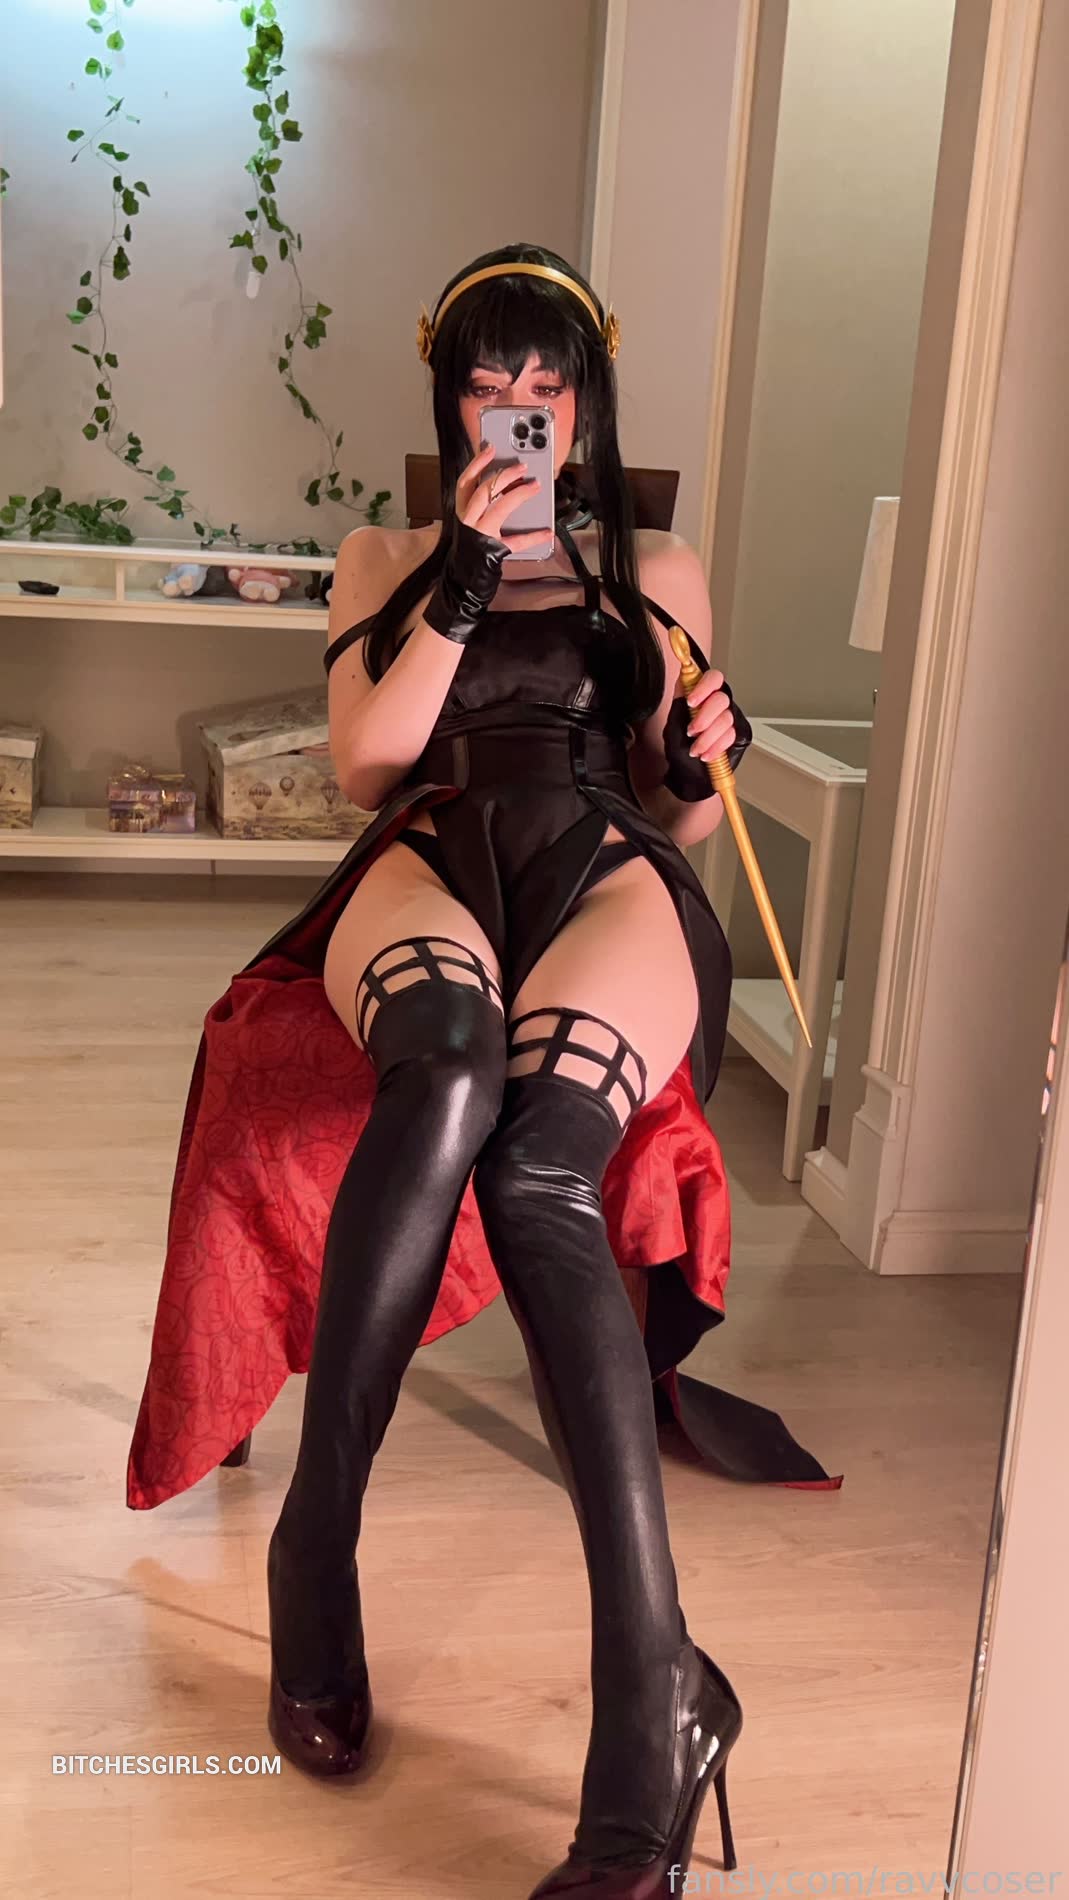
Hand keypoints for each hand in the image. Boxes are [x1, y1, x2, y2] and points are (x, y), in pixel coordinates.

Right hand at [457, 440, 548, 554]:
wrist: (466, 574)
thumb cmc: (473, 542)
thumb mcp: (474, 518)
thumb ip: (485, 501)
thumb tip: (508, 481)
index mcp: (462, 510)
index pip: (465, 482)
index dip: (477, 463)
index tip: (490, 449)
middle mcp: (468, 520)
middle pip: (484, 490)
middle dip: (504, 475)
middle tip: (522, 466)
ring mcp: (480, 534)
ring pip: (499, 508)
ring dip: (518, 495)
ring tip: (535, 486)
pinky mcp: (494, 551)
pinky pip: (516, 542)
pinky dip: (533, 537)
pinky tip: (548, 532)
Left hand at [662, 668, 752, 802]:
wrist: (687, 773)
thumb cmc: (679, 747)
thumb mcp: (672, 723)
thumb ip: (679, 701)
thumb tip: (682, 680)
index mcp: (701, 694)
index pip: (713, 678)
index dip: (704, 686)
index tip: (690, 701)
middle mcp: (716, 704)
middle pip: (721, 699)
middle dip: (704, 717)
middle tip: (691, 731)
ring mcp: (728, 719)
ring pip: (726, 719)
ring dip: (707, 737)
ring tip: (695, 748)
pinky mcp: (736, 735)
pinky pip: (731, 736)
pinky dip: (716, 747)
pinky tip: (706, 754)